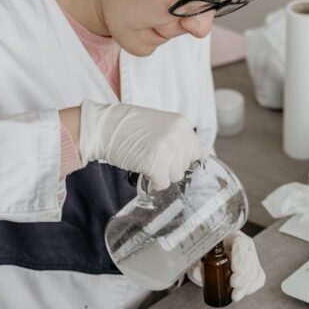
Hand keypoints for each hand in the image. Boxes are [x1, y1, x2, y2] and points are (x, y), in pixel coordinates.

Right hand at [78, 101, 203, 190]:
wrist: (104, 127)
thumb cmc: (129, 127)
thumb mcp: (162, 126)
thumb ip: (180, 139)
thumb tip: (203, 157)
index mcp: (182, 124)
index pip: (199, 152)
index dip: (185, 160)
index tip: (173, 160)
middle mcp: (178, 135)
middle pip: (186, 167)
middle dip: (170, 167)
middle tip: (153, 156)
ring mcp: (167, 149)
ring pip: (176, 176)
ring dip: (162, 174)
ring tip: (147, 161)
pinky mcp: (154, 162)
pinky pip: (162, 183)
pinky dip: (153, 182)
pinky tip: (143, 170)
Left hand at [190, 232, 265, 302]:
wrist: (211, 259)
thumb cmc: (206, 254)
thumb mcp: (198, 257)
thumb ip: (197, 263)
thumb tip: (197, 273)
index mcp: (232, 237)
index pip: (240, 244)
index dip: (239, 256)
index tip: (234, 269)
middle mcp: (244, 247)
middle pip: (249, 259)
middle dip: (243, 274)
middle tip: (233, 284)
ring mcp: (251, 258)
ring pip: (255, 270)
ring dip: (246, 285)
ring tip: (235, 295)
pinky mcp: (254, 270)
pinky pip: (259, 278)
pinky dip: (252, 287)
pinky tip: (244, 293)